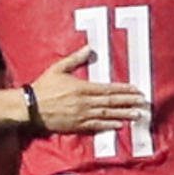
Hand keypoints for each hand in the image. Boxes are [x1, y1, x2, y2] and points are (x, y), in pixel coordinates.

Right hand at [27, 46, 148, 134]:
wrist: (30, 108)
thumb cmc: (43, 87)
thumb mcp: (58, 68)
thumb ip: (75, 59)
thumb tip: (89, 48)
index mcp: (82, 88)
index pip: (108, 89)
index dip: (124, 90)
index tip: (137, 90)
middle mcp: (85, 102)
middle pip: (112, 103)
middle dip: (129, 102)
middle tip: (143, 103)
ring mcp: (81, 115)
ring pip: (107, 115)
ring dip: (123, 115)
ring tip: (137, 115)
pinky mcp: (76, 126)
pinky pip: (96, 126)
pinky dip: (109, 126)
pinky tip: (119, 126)